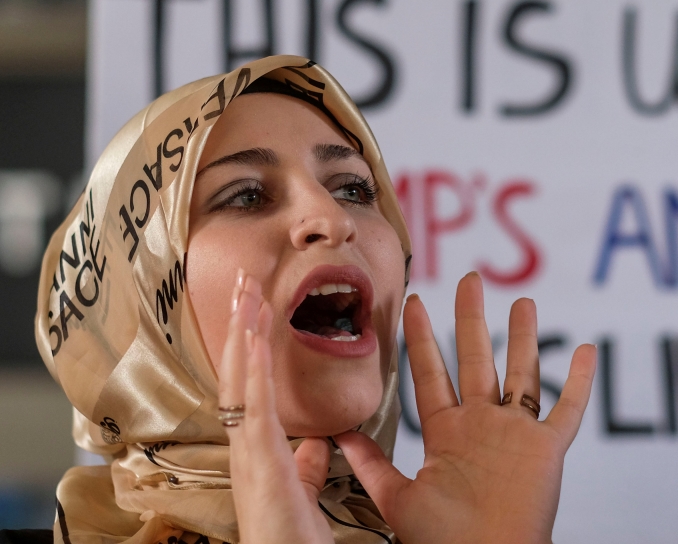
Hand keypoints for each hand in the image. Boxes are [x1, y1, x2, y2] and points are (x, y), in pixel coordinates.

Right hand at [218, 270, 333, 543]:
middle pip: (239, 372)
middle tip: (246, 281)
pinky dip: (255, 369)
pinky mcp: (259, 462)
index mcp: (256, 450)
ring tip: (248, 292)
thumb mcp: (302, 490)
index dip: (252, 344)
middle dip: (243, 326)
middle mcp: (243, 446)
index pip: (249, 384)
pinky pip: (254, 407)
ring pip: (241, 381)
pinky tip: (258, 337)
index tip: (256, 308)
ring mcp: (247, 452)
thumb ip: (306, 463)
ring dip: (245, 334)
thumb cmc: (293, 538)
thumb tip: (317, 441)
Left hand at [336, 272, 597, 543]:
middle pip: (476, 358)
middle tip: (469, 279)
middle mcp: (481, 425)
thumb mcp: (397, 497)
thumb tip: (337, 433)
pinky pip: (567, 409)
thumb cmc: (442, 541)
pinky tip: (586, 351)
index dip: (422, 337)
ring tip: (524, 301)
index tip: (414, 301)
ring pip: (521, 373)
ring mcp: (515, 434)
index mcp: (446, 432)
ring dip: (524, 338)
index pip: (431, 372)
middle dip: (472, 318)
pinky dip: (580, 382)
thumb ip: (372, 464)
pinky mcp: (546, 450)